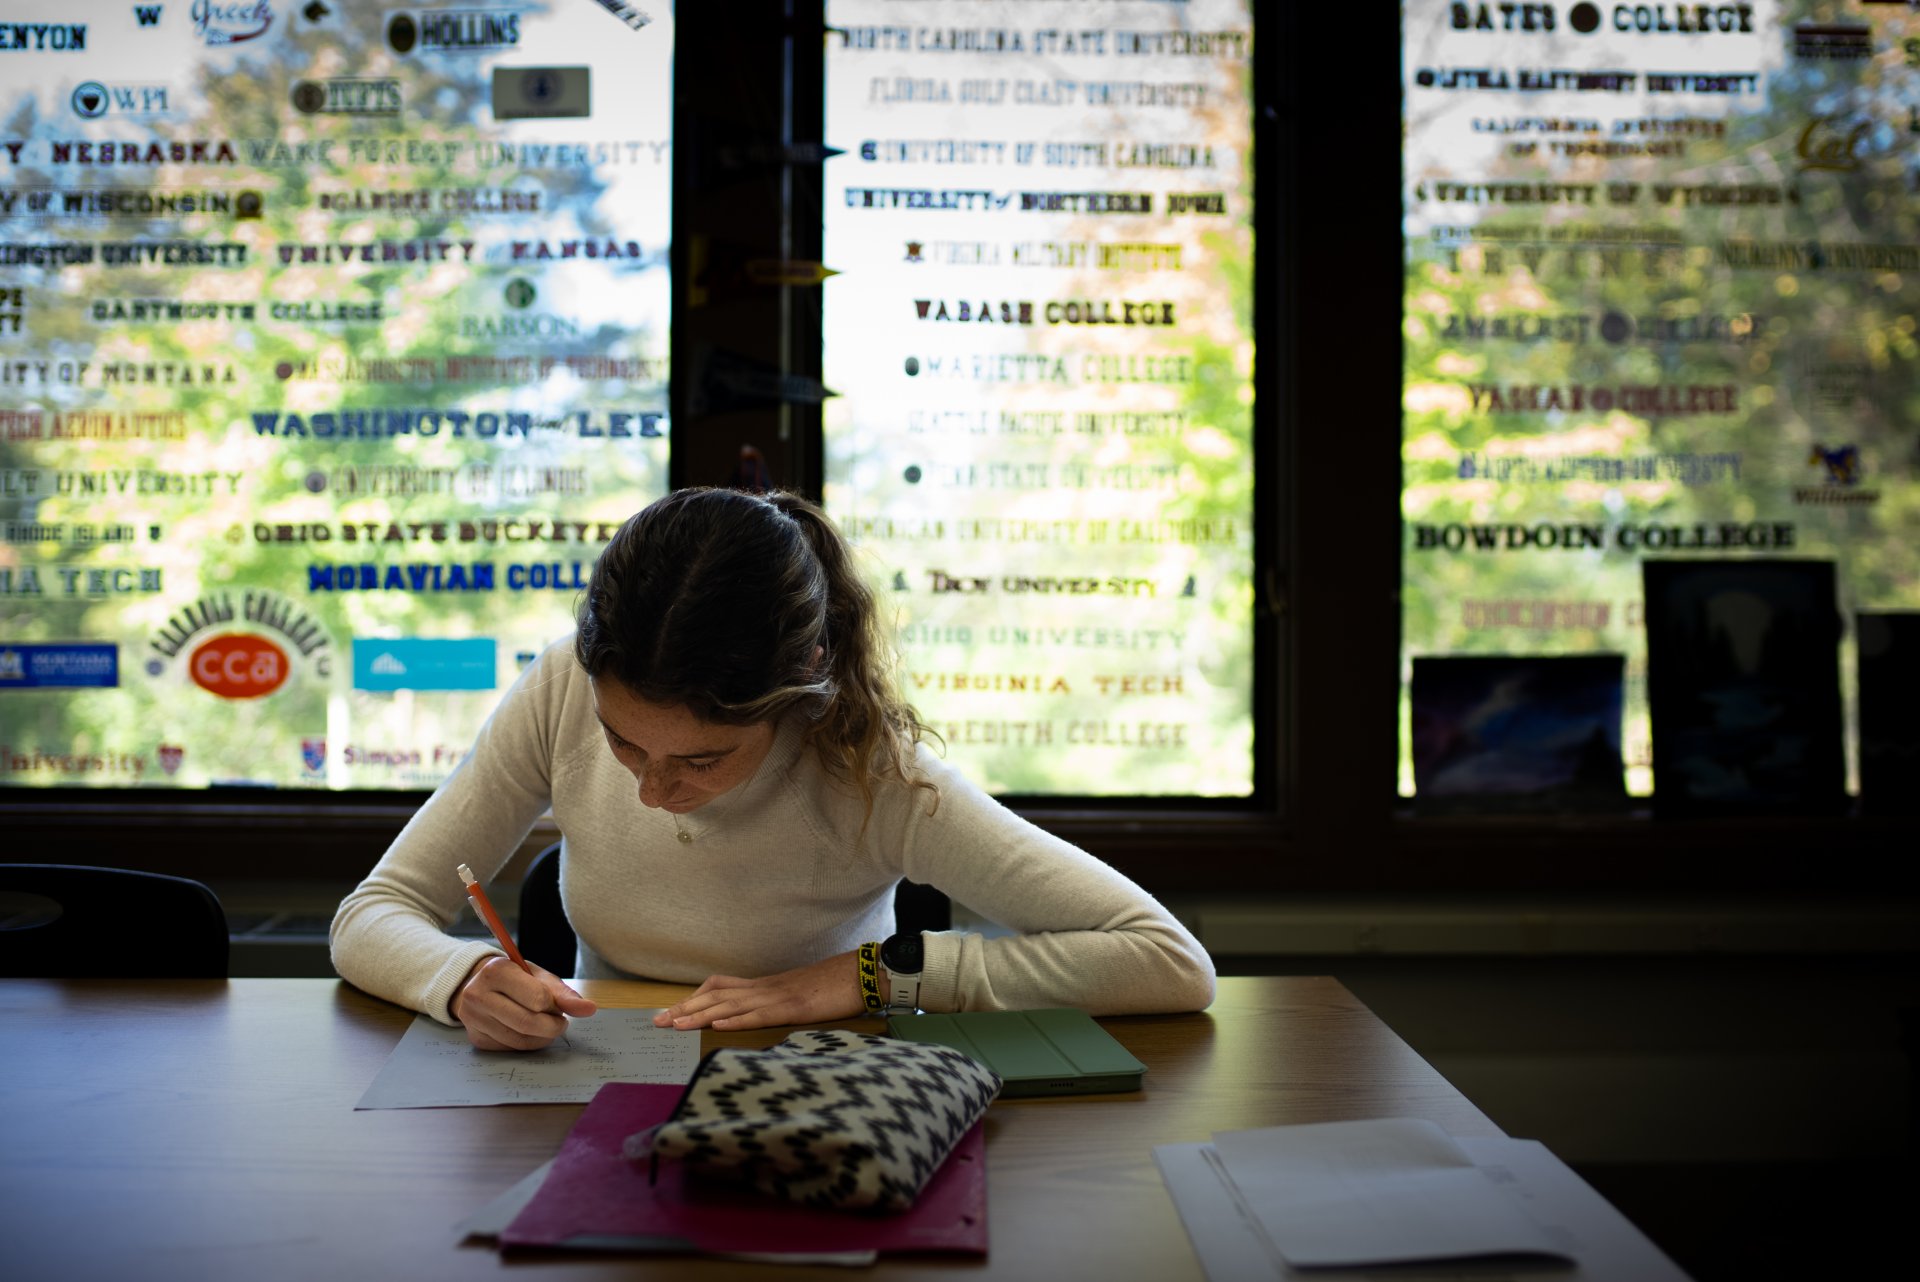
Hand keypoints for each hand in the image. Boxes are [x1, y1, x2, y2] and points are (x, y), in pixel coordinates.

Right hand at [451, 955, 597, 1050]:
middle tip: (560, 1024)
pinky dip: (527, 1044)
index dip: (553, 1005)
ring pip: (519, 1040)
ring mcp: (473, 1018)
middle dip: (552, 1027)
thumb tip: (589, 1009)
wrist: (479, 984)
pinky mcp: (475, 1038)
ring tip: (546, 1026)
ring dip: (541, 1038)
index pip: (536, 998)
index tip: (556, 1004)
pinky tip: (529, 1033)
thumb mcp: (539, 977)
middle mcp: (478, 994)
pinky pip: (509, 1049)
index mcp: (496, 971)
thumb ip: (564, 994)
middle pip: (527, 1023)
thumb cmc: (515, 978)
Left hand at [652, 950, 864, 1030]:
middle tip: (656, 1022)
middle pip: (716, 995)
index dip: (693, 999)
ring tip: (675, 1025)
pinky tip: (719, 1027)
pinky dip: (738, 1020)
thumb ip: (779, 1004)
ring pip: (731, 1005)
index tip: (670, 1012)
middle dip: (684, 1009)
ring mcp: (779, 996)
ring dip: (701, 1015)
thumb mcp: (801, 995)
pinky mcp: (795, 1007)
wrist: (863, 972)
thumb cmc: (836, 986)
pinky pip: (761, 1014)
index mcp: (766, 986)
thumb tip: (762, 1016)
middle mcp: (766, 988)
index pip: (720, 988)